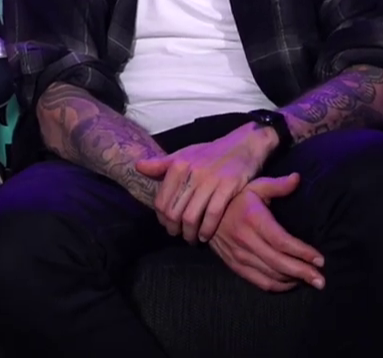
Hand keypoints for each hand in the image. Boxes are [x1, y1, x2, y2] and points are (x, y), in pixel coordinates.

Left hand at [135, 121, 277, 242]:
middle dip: (175, 229)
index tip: (168, 225)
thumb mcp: (185, 154)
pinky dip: (207, 230)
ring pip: (191, 216)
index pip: (161, 201)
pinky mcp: (229, 186)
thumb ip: (161, 164)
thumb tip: (137, 166)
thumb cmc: (212, 153)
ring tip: (192, 238)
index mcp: (179, 164)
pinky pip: (213, 215)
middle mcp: (192, 171)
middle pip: (174, 212)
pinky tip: (206, 235)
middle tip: (179, 235)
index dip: (162, 219)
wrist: (245, 144)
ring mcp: (211, 179)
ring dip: (190, 234)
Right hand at [209, 174, 324, 292]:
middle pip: (278, 263)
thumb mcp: (254, 186)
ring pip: (270, 275)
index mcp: (253, 219)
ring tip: (312, 281)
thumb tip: (297, 179)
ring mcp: (238, 256)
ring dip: (292, 281)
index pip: (281, 241)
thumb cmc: (235, 197)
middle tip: (322, 280)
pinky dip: (277, 286)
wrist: (202, 213)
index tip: (320, 259)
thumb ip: (277, 185)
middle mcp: (245, 240)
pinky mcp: (234, 265)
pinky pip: (258, 281)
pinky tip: (291, 283)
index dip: (302, 252)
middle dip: (302, 273)